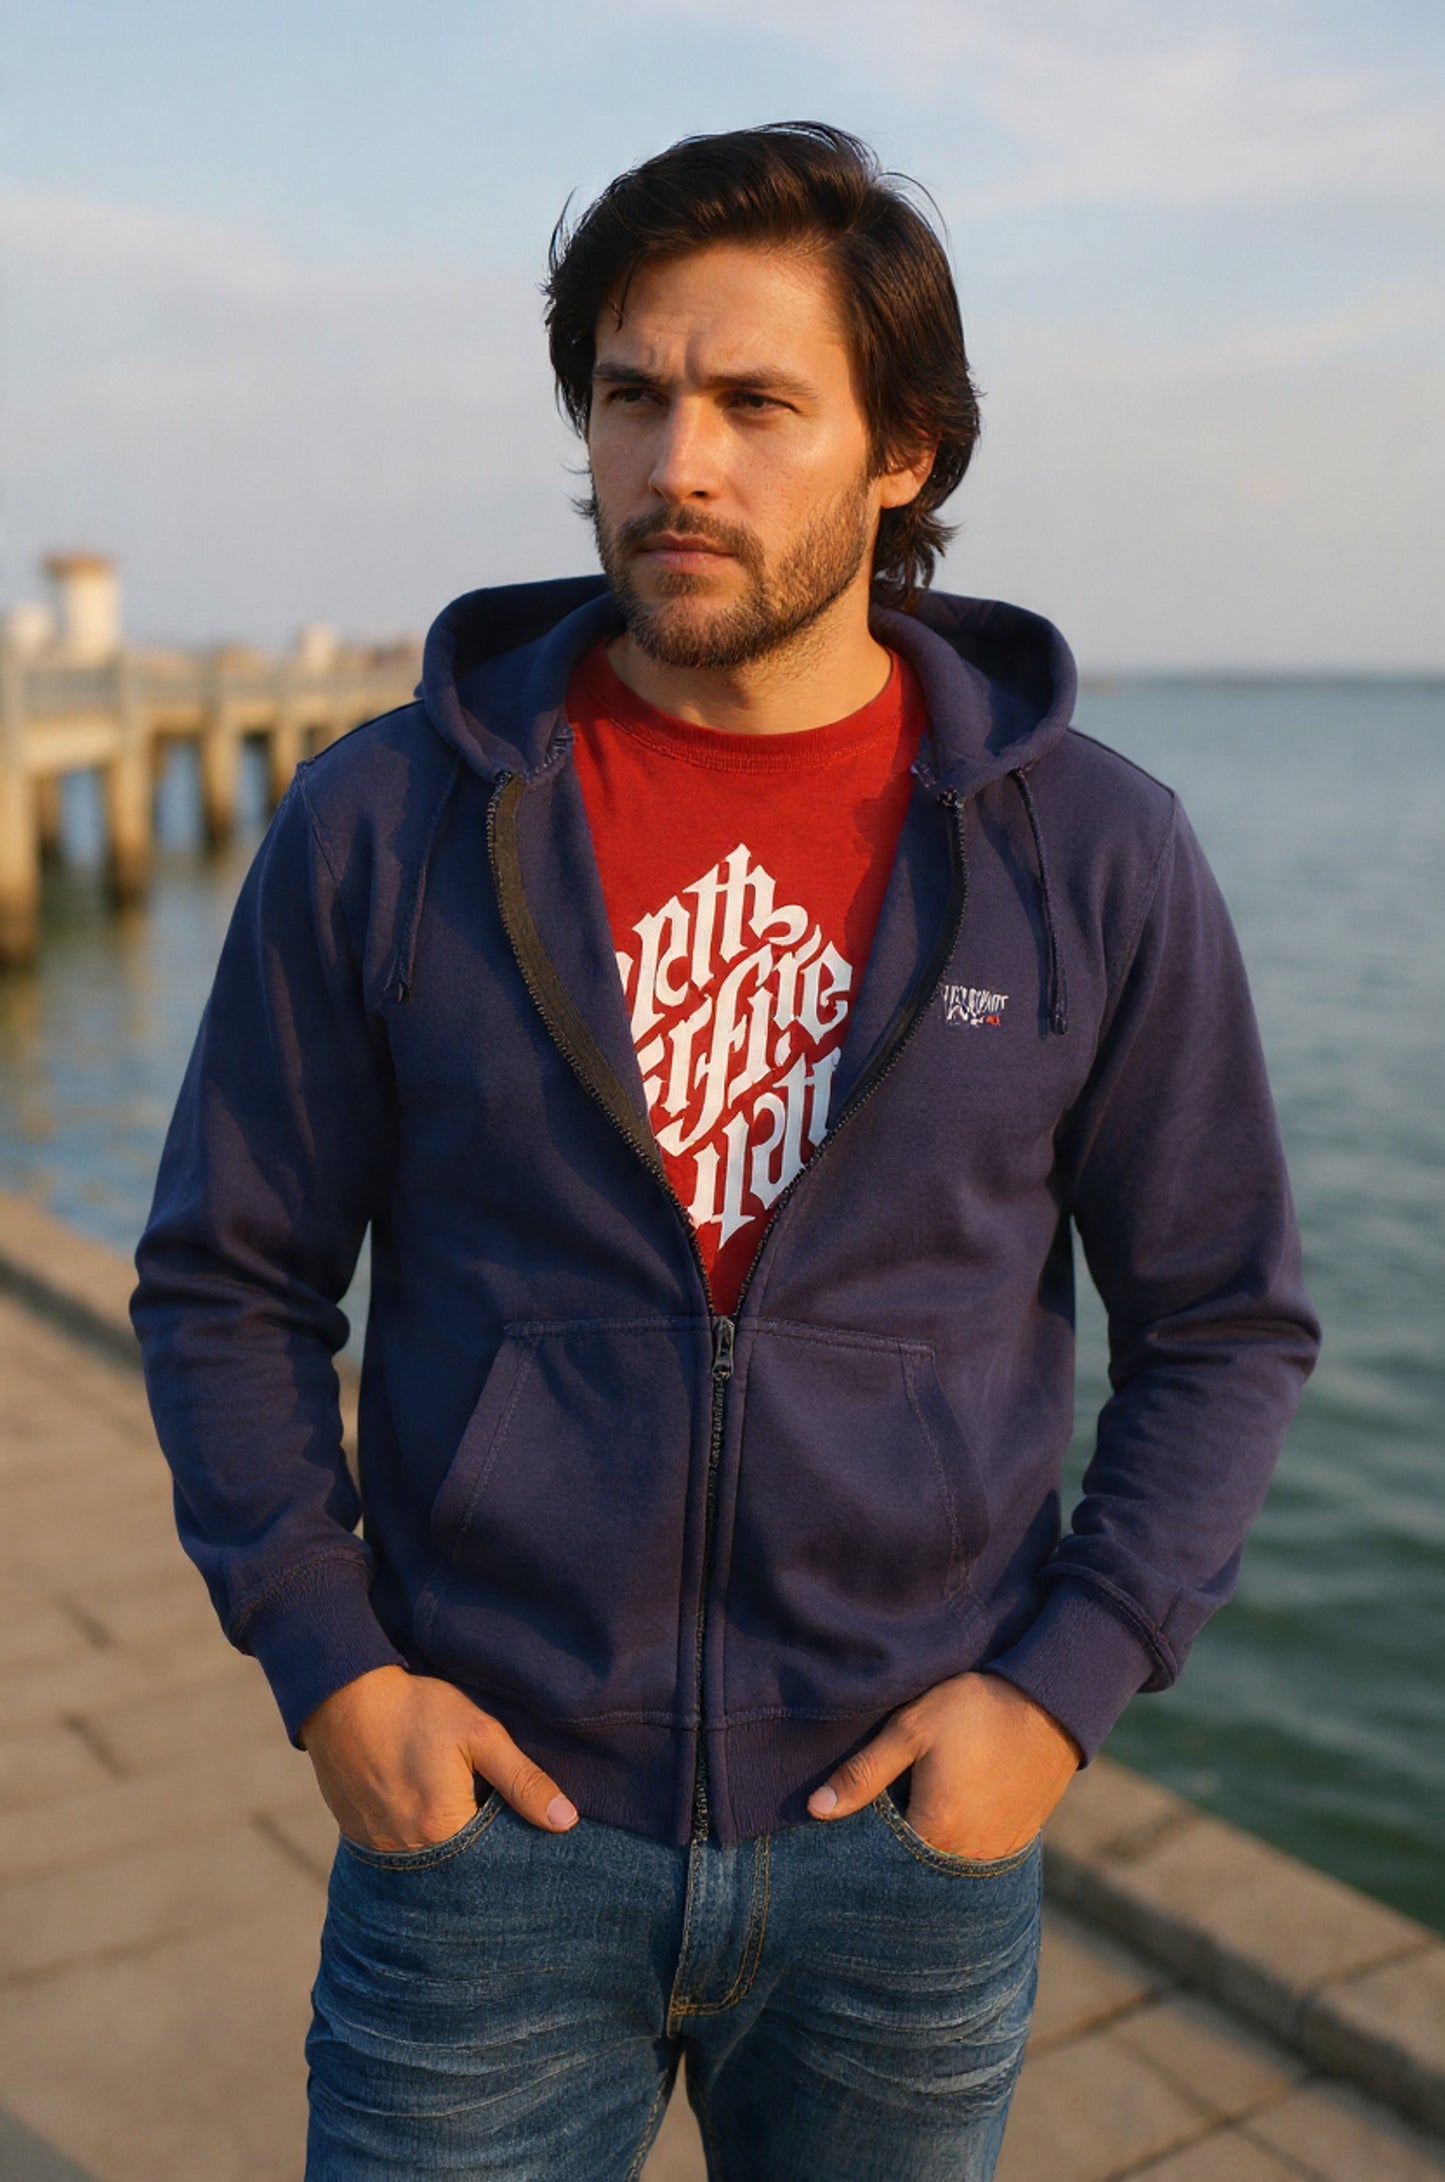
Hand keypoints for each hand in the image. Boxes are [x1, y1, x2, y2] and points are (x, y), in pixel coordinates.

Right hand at [298, 1664, 578, 1849]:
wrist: (341, 1695)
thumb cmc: (415, 1710)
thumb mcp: (479, 1734)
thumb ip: (522, 1779)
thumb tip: (566, 1821)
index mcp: (442, 1832)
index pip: (494, 1866)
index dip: (514, 1851)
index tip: (528, 1838)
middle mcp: (407, 1855)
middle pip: (460, 1873)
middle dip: (481, 1857)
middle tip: (493, 1826)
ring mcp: (377, 1850)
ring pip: (429, 1867)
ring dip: (449, 1852)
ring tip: (463, 1822)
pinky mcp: (358, 1838)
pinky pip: (399, 1857)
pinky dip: (419, 1843)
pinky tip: (427, 1815)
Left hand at [805, 1670, 1081, 1858]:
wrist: (1049, 1701)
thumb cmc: (974, 1709)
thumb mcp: (910, 1729)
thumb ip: (863, 1773)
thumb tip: (815, 1809)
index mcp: (937, 1831)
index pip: (885, 1861)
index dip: (868, 1843)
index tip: (859, 1823)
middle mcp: (969, 1854)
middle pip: (919, 1867)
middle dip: (899, 1850)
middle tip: (893, 1811)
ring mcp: (997, 1852)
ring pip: (949, 1864)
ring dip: (933, 1847)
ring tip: (925, 1808)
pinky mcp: (1018, 1841)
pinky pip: (979, 1856)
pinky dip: (962, 1842)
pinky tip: (956, 1812)